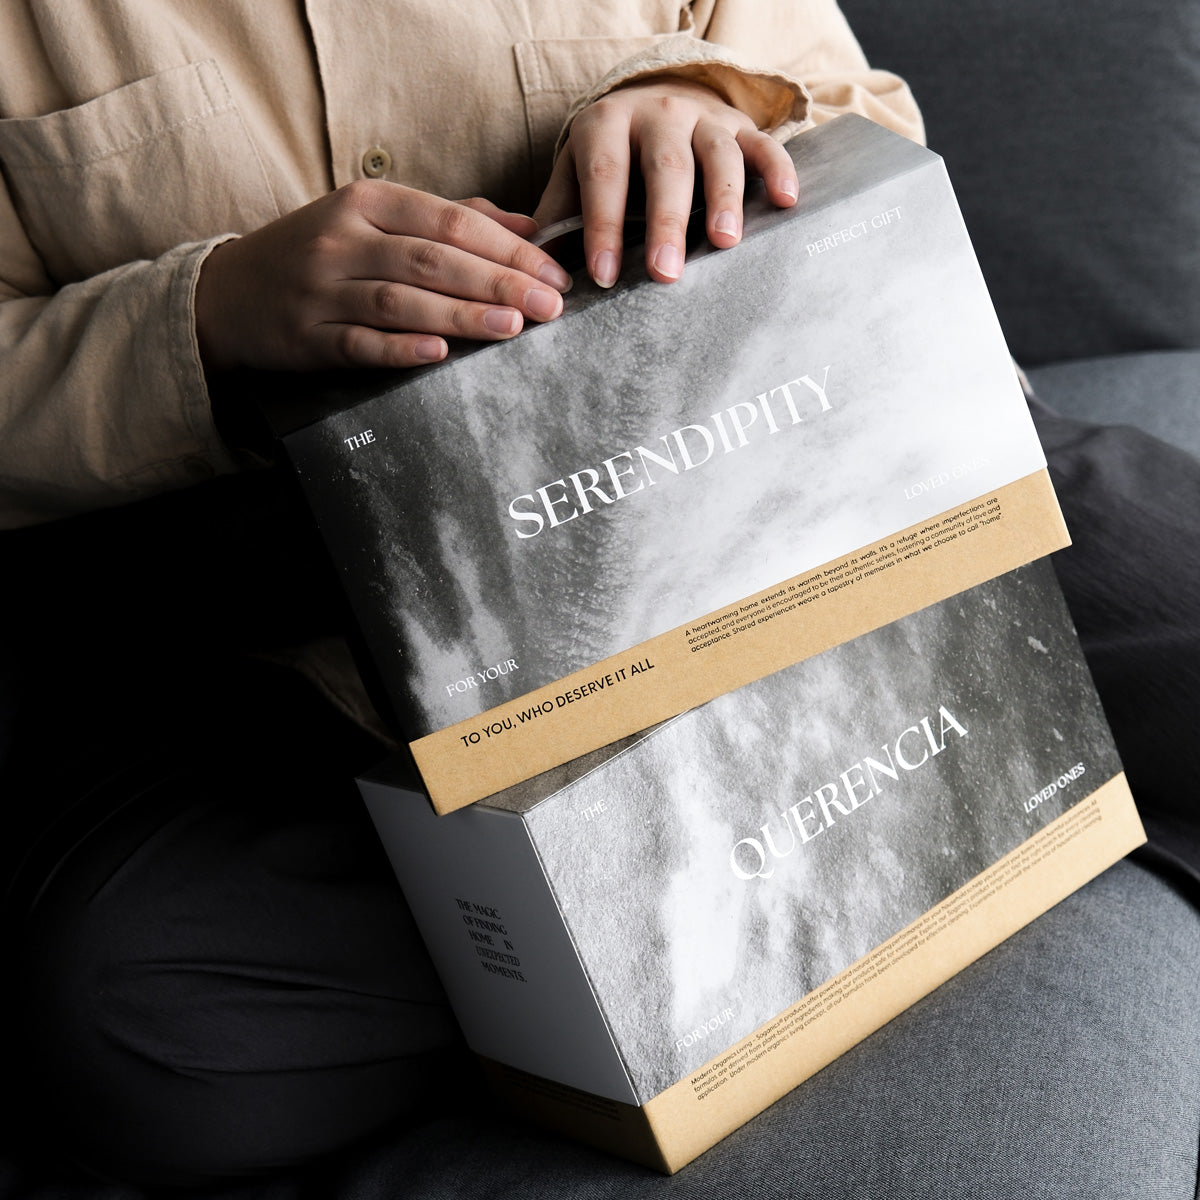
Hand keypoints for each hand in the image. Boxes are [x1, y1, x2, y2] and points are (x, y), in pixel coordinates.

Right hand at [195, 183, 573, 372]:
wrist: (231, 292)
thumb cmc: (322, 253)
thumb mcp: (375, 220)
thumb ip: (450, 219)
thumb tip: (528, 225)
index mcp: (367, 203)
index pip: (451, 221)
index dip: (509, 247)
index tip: (554, 272)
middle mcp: (343, 240)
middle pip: (434, 259)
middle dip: (499, 281)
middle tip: (550, 304)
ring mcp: (322, 289)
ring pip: (402, 300)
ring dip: (461, 315)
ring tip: (513, 326)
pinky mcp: (308, 337)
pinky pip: (360, 343)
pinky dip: (400, 349)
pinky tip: (439, 355)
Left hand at [533, 79, 798, 288]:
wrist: (652, 103)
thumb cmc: (609, 159)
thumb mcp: (573, 177)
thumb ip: (555, 219)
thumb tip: (532, 271)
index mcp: (606, 125)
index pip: (604, 176)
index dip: (603, 225)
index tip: (601, 275)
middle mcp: (656, 114)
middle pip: (665, 167)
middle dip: (665, 222)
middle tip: (664, 274)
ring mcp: (702, 118)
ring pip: (717, 154)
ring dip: (723, 198)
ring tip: (725, 243)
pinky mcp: (740, 126)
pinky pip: (764, 144)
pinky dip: (777, 170)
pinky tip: (786, 202)